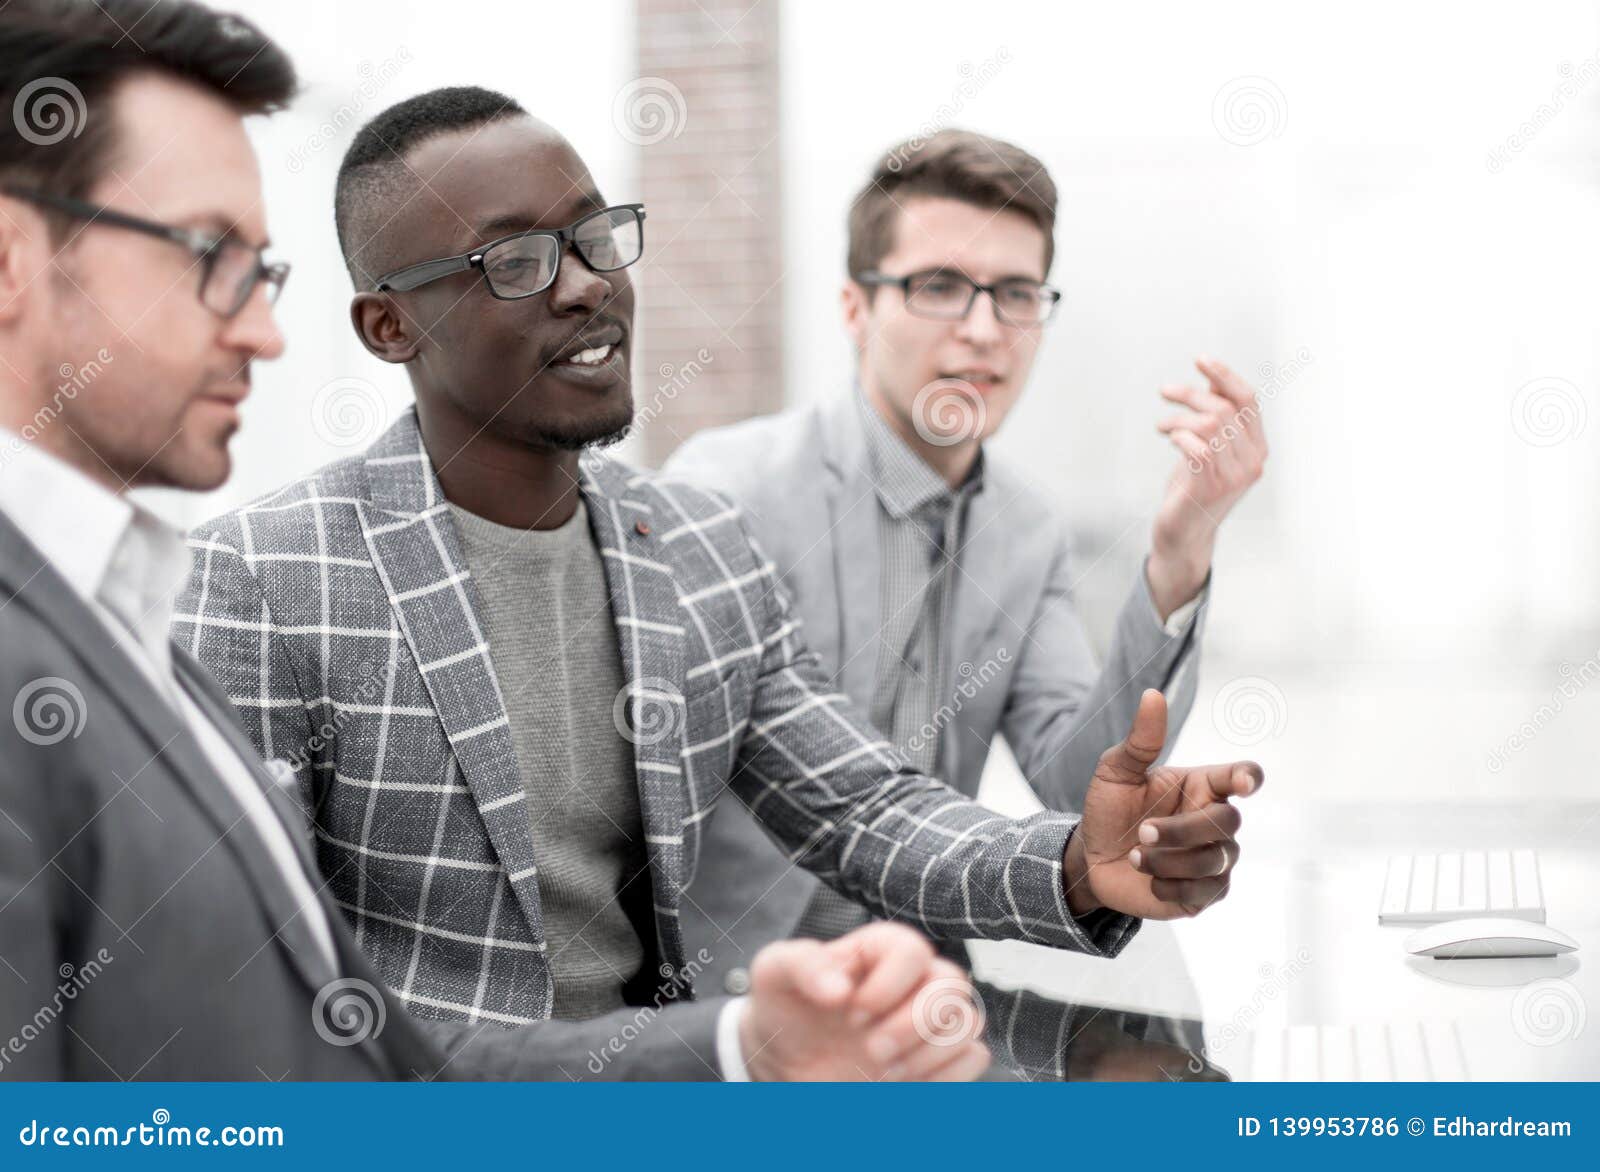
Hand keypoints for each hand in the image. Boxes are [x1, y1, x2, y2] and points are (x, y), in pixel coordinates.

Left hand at [739, 921, 990, 1081]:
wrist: (788, 1061)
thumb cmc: (786, 1007)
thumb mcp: (775, 973)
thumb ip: (802, 965)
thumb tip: (840, 990)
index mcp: (880, 949)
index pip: (913, 950)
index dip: (888, 985)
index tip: (850, 1013)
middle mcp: (913, 980)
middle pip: (952, 984)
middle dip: (911, 1025)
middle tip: (869, 1050)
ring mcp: (930, 1020)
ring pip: (968, 1022)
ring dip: (926, 1054)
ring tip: (880, 1071)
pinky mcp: (939, 1057)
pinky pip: (974, 1058)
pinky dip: (944, 1076)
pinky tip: (902, 1082)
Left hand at [1063, 689, 1261, 919]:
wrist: (1092, 858)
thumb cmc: (1109, 810)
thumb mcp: (1115, 772)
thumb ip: (1140, 740)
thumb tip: (1153, 695)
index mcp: (1202, 786)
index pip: (1240, 777)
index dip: (1248, 778)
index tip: (1245, 784)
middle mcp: (1215, 820)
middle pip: (1227, 822)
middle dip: (1182, 830)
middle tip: (1142, 831)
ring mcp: (1214, 858)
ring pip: (1214, 860)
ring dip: (1169, 860)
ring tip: (1136, 856)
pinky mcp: (1205, 893)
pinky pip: (1203, 892)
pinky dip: (1171, 887)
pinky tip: (1149, 880)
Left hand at [1147, 355, 1267, 616]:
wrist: (1184, 536)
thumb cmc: (1193, 488)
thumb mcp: (1210, 449)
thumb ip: (1218, 420)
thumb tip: (1213, 383)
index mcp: (1257, 449)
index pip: (1249, 401)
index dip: (1225, 376)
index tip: (1200, 360)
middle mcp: (1252, 462)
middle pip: (1225, 409)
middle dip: (1190, 395)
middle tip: (1165, 393)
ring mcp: (1233, 477)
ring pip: (1210, 425)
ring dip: (1178, 417)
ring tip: (1162, 426)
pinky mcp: (1210, 489)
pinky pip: (1197, 448)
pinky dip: (1178, 437)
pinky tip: (1168, 439)